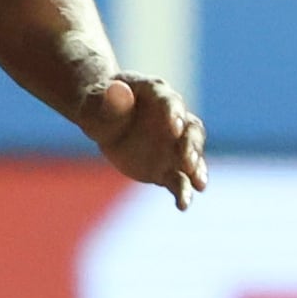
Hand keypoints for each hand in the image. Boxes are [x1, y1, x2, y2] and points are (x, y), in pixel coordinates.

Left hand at [82, 71, 206, 206]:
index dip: (174, 114)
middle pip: (190, 129)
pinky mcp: (169, 166)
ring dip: (197, 168)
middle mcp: (174, 118)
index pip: (170, 102)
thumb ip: (109, 99)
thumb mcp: (96, 100)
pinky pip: (179, 179)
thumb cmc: (98, 104)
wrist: (103, 119)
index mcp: (157, 93)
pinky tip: (183, 205)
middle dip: (191, 145)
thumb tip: (119, 92)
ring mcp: (174, 144)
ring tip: (199, 184)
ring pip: (192, 155)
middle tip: (188, 160)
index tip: (175, 128)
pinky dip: (183, 191)